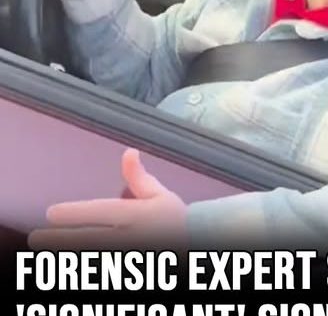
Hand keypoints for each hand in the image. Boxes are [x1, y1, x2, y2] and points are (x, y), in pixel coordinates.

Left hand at [28, 148, 187, 249]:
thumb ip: (139, 178)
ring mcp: (129, 254)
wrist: (198, 244)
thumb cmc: (178, 220)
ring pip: (92, 255)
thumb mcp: (160, 195)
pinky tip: (78, 262)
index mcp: (135, 216)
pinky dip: (91, 263)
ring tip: (50, 253)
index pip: (99, 213)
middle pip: (87, 239)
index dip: (74, 213)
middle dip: (60, 240)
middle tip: (37, 240)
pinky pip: (106, 265)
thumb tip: (128, 153)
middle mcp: (129, 237)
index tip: (53, 213)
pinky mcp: (130, 265)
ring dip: (70, 254)